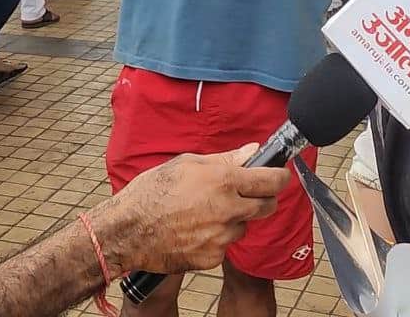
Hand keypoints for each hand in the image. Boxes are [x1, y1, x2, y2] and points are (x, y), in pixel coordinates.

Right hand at [101, 144, 288, 274]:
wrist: (128, 231)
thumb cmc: (152, 193)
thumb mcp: (186, 164)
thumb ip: (225, 159)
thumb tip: (252, 151)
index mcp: (224, 182)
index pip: (271, 181)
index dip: (281, 177)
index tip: (281, 175)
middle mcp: (228, 210)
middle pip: (267, 207)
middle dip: (263, 199)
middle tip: (248, 194)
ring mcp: (222, 237)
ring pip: (243, 226)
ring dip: (233, 219)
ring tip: (204, 212)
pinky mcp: (212, 258)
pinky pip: (224, 245)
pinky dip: (215, 238)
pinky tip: (194, 230)